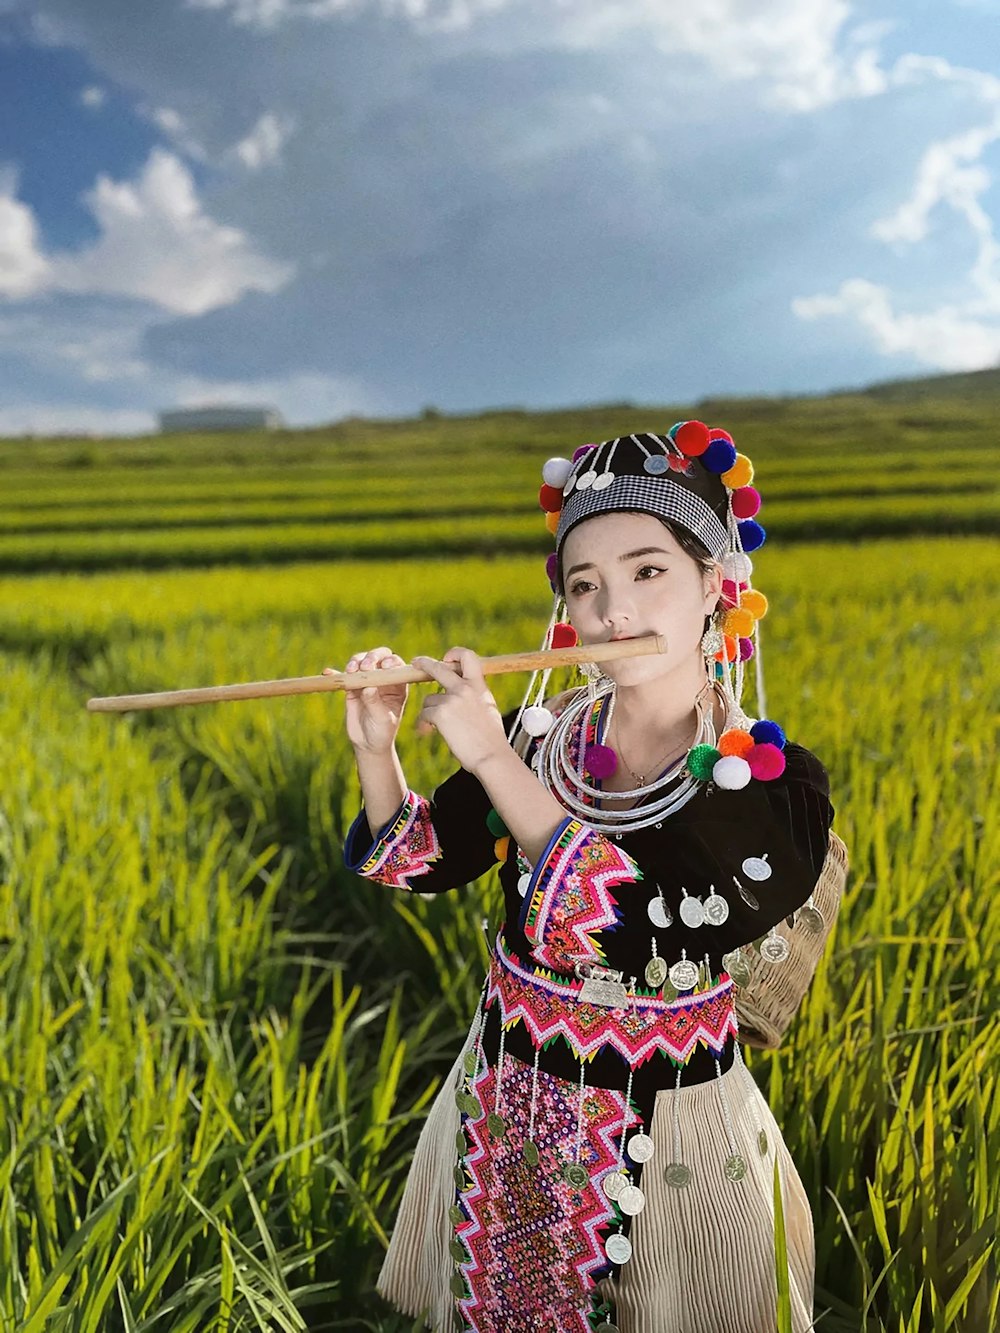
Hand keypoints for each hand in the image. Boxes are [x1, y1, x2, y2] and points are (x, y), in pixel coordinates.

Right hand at [328, 646, 407, 753]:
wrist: (368, 743)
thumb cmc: (382, 731)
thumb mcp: (382, 719)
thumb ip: (375, 702)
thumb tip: (368, 687)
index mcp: (397, 684)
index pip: (396, 665)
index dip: (391, 661)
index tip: (385, 666)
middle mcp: (383, 679)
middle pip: (378, 658)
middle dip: (371, 657)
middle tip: (365, 666)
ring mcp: (367, 681)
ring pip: (360, 662)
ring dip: (355, 662)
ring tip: (351, 670)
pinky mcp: (352, 687)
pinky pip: (344, 677)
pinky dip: (336, 673)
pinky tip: (328, 672)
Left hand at [411, 647, 507, 773]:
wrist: (491, 756)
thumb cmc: (491, 738)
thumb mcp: (488, 707)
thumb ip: (475, 695)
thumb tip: (463, 691)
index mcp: (479, 685)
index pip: (467, 657)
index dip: (454, 654)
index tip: (446, 659)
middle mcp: (465, 688)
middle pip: (439, 668)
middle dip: (424, 663)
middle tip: (416, 662)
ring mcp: (452, 700)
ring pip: (429, 699)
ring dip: (430, 711)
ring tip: (438, 727)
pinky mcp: (441, 714)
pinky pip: (424, 714)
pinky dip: (425, 724)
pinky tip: (430, 732)